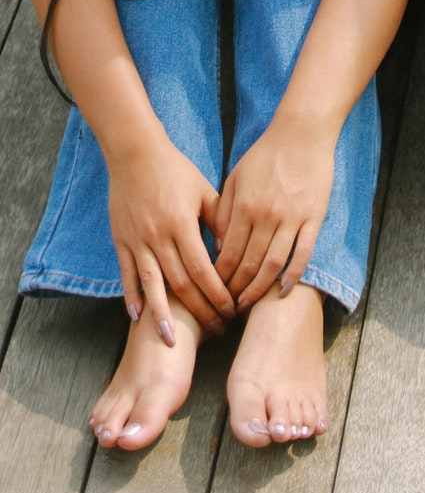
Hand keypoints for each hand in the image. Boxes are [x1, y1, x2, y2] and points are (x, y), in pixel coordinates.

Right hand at [108, 141, 233, 342]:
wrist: (134, 152)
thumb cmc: (177, 171)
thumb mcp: (206, 193)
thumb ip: (221, 222)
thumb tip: (236, 253)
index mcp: (181, 224)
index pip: (202, 269)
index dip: (217, 293)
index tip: (232, 310)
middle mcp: (157, 236)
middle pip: (180, 283)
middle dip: (199, 310)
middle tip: (216, 329)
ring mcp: (135, 240)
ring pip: (151, 285)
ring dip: (162, 315)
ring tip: (171, 340)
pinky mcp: (120, 240)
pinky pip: (127, 274)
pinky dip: (131, 296)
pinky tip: (138, 317)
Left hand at [214, 121, 334, 308]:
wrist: (301, 134)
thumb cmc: (265, 155)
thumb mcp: (236, 178)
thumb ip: (224, 211)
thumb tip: (219, 246)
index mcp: (244, 206)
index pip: (227, 252)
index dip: (219, 277)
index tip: (213, 292)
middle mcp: (266, 216)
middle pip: (249, 264)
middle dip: (236, 289)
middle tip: (228, 307)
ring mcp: (292, 219)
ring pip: (274, 263)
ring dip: (260, 288)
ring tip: (250, 304)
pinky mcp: (313, 218)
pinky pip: (303, 253)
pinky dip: (293, 275)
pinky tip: (284, 290)